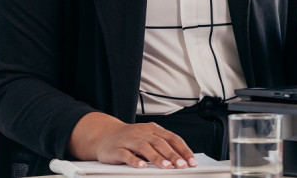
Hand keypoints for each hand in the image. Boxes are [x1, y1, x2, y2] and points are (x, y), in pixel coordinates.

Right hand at [69, 112, 196, 168]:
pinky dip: (134, 160)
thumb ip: (161, 146)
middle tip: (182, 165)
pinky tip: (141, 167)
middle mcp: (142, 133)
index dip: (183, 150)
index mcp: (153, 129)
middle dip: (173, 155)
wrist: (104, 135)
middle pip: (160, 143)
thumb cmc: (130, 139)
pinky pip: (126, 155)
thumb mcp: (148, 138)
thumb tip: (181, 159)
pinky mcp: (117, 149)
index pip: (172, 138)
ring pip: (145, 148)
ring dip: (157, 157)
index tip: (192, 161)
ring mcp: (129, 140)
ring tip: (167, 166)